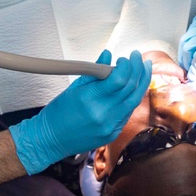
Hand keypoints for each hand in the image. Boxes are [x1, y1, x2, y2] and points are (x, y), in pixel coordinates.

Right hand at [8, 50, 152, 174]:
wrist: (51, 140)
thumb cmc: (58, 112)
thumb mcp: (73, 88)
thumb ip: (94, 72)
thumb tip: (108, 55)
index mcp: (90, 99)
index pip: (119, 79)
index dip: (127, 65)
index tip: (125, 58)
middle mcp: (103, 114)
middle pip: (131, 88)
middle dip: (138, 69)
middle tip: (138, 57)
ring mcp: (110, 126)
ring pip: (134, 101)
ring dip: (142, 82)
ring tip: (144, 68)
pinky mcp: (114, 134)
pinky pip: (128, 113)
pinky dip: (132, 98)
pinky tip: (134, 87)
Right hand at [179, 0, 195, 79]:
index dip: (194, 70)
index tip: (193, 76)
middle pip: (188, 50)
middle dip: (186, 63)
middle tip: (190, 71)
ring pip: (185, 40)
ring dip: (185, 53)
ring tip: (189, 61)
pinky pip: (190, 30)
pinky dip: (189, 41)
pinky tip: (193, 47)